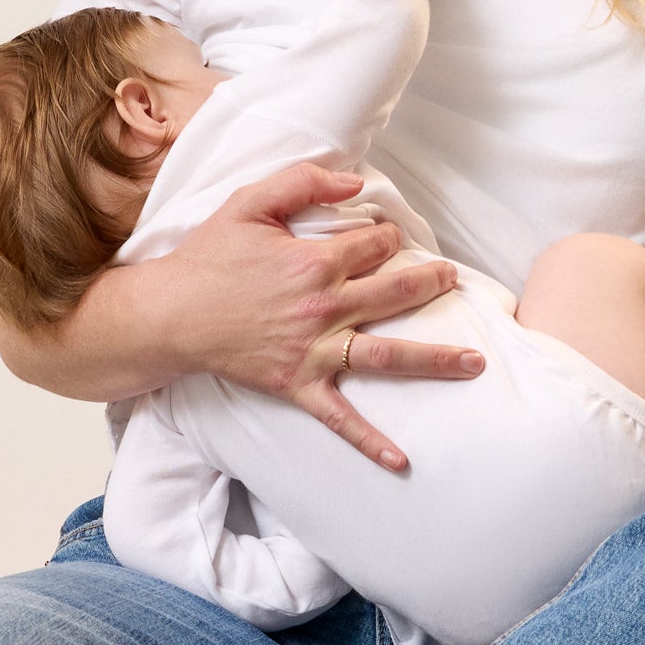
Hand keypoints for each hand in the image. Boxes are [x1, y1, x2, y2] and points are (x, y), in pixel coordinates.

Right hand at [167, 161, 484, 471]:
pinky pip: (340, 417)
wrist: (170, 314)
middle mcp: (323, 308)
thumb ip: (303, 182)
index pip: (376, 245)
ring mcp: (313, 351)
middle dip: (432, 283)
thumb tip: (356, 185)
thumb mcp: (250, 203)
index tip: (386, 237)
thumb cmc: (209, 256)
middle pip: (396, 293)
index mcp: (315, 262)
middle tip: (453, 279)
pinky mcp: (298, 385)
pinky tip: (402, 461)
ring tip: (474, 363)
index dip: (387, 235)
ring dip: (434, 360)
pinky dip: (370, 441)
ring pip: (386, 357)